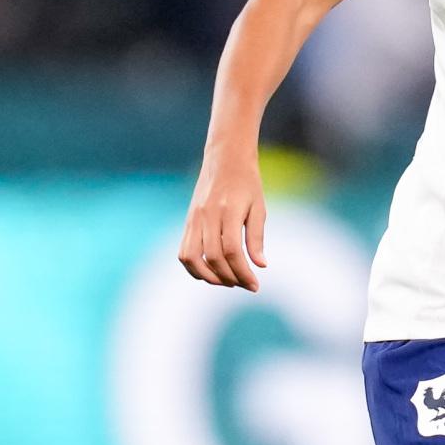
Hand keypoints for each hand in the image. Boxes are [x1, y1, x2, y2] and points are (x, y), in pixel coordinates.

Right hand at [178, 158, 267, 288]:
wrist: (225, 159)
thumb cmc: (247, 183)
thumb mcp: (259, 208)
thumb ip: (256, 237)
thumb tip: (261, 265)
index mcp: (228, 211)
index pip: (232, 251)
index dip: (243, 272)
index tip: (255, 285)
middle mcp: (207, 216)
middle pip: (213, 258)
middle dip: (229, 278)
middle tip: (244, 284)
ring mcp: (193, 218)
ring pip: (191, 258)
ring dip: (208, 277)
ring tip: (227, 281)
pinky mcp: (188, 221)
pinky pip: (184, 251)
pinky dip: (194, 267)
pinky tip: (211, 272)